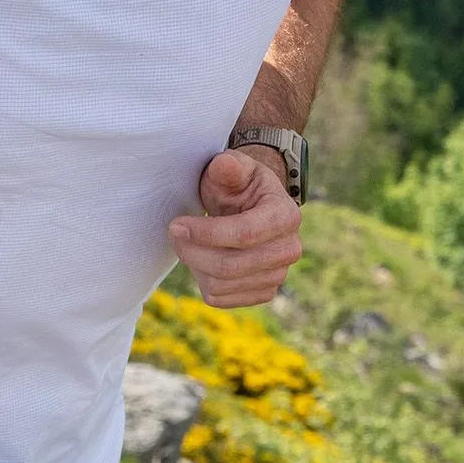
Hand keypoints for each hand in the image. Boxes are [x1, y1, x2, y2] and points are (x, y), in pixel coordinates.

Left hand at [168, 147, 302, 307]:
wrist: (250, 206)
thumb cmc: (238, 185)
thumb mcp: (232, 168)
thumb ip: (227, 166)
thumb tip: (225, 164)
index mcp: (286, 215)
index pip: (244, 234)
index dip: (205, 233)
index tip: (175, 225)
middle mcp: (289, 249)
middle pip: (230, 266)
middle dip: (192, 251)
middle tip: (174, 233)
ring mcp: (278, 275)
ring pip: (222, 285)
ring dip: (195, 264)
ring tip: (188, 242)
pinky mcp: (262, 292)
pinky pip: (220, 298)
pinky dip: (202, 280)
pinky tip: (202, 258)